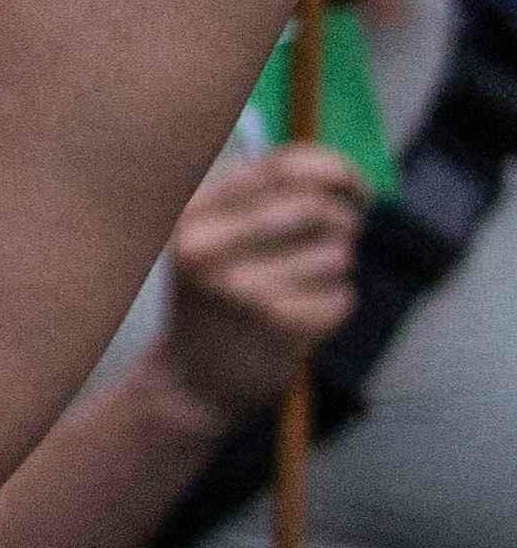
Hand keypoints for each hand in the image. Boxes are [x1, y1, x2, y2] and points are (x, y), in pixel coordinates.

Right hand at [148, 136, 375, 425]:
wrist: (192, 379)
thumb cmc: (219, 297)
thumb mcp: (216, 238)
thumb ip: (267, 198)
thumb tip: (348, 177)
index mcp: (192, 217)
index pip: (283, 167)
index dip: (335, 169)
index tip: (355, 187)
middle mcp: (208, 249)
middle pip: (318, 207)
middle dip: (344, 222)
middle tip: (337, 239)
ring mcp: (242, 290)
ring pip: (337, 254)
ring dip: (336, 269)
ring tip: (304, 286)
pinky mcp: (277, 327)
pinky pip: (342, 298)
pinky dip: (333, 307)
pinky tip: (301, 318)